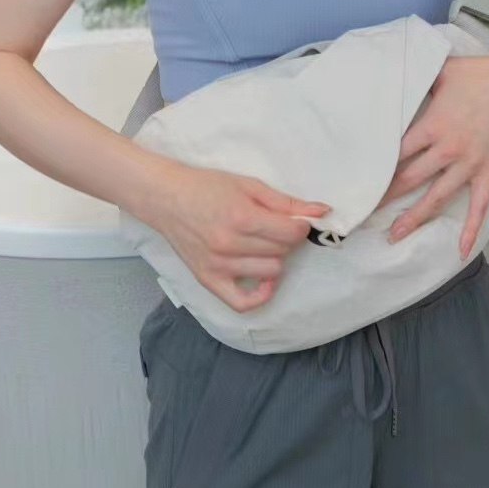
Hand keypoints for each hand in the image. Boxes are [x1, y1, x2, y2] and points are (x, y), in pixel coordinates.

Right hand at [150, 164, 330, 313]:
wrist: (166, 198)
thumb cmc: (207, 187)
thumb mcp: (249, 185)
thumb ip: (286, 202)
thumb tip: (321, 212)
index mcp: (242, 217)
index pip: (291, 233)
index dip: (301, 226)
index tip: (296, 220)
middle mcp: (230, 245)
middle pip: (282, 251)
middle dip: (285, 238)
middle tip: (274, 227)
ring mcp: (219, 266)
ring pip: (270, 272)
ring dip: (274, 258)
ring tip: (262, 244)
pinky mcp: (208, 280)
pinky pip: (243, 302)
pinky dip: (260, 295)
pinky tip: (264, 278)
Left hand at [377, 49, 488, 259]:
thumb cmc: (479, 73)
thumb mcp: (443, 69)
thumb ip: (416, 75)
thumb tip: (390, 69)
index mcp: (433, 125)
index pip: (397, 152)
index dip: (375, 168)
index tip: (356, 181)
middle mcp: (449, 148)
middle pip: (410, 179)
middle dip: (384, 198)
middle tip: (360, 215)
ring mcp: (470, 163)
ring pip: (437, 197)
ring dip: (415, 218)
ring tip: (393, 235)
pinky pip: (479, 205)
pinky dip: (470, 229)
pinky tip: (461, 251)